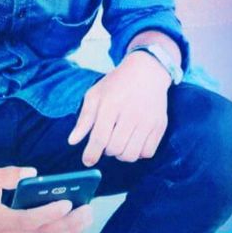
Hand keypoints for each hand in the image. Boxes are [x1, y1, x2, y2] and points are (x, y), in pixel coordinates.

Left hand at [68, 51, 170, 165]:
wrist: (147, 71)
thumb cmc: (117, 84)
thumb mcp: (95, 95)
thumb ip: (84, 119)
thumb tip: (72, 141)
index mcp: (111, 104)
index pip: (100, 137)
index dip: (92, 153)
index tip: (87, 161)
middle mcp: (131, 113)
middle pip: (115, 149)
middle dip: (107, 150)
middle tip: (107, 140)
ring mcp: (147, 120)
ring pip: (131, 155)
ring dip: (122, 154)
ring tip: (120, 141)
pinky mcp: (159, 126)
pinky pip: (147, 153)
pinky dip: (138, 152)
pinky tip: (134, 141)